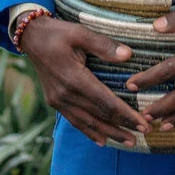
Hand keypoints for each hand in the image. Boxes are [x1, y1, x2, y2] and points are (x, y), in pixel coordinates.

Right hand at [20, 14, 150, 146]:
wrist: (31, 37)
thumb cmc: (58, 32)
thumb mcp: (80, 32)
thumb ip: (103, 45)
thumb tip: (128, 55)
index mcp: (74, 78)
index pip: (105, 102)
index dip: (125, 114)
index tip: (143, 123)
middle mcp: (65, 94)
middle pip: (98, 116)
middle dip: (122, 127)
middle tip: (144, 134)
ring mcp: (58, 100)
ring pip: (87, 123)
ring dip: (109, 133)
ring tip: (128, 142)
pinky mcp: (54, 101)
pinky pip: (75, 121)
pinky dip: (89, 132)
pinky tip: (102, 141)